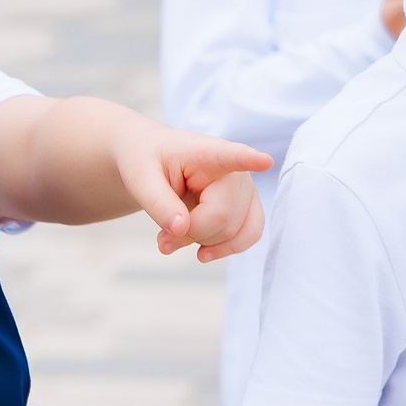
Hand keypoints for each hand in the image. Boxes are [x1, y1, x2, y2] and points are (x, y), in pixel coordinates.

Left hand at [114, 119, 271, 262]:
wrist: (157, 162)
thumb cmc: (149, 164)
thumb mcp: (140, 180)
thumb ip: (159, 205)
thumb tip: (181, 229)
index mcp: (206, 153)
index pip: (230, 156)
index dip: (248, 160)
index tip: (264, 161)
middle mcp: (235, 170)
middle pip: (222, 217)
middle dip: (190, 233)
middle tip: (161, 238)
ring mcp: (246, 189)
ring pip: (235, 233)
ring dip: (203, 243)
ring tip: (175, 237)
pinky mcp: (248, 206)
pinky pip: (249, 236)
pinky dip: (225, 249)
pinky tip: (203, 252)